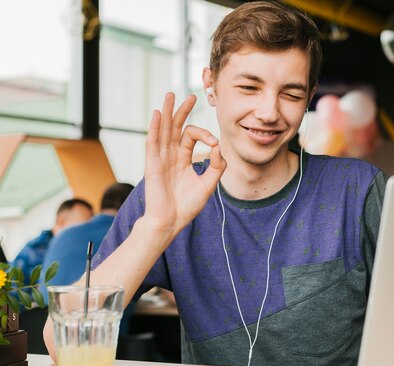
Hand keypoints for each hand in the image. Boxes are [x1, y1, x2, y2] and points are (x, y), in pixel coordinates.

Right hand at [143, 92, 225, 237]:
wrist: (171, 221)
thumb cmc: (187, 206)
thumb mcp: (208, 184)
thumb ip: (217, 166)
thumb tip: (219, 147)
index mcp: (183, 159)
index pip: (192, 137)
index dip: (205, 135)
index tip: (215, 143)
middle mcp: (170, 155)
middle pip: (176, 127)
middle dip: (182, 111)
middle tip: (191, 96)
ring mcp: (160, 158)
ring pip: (164, 130)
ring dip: (167, 112)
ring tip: (170, 95)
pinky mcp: (152, 164)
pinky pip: (153, 142)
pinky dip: (155, 127)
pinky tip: (158, 113)